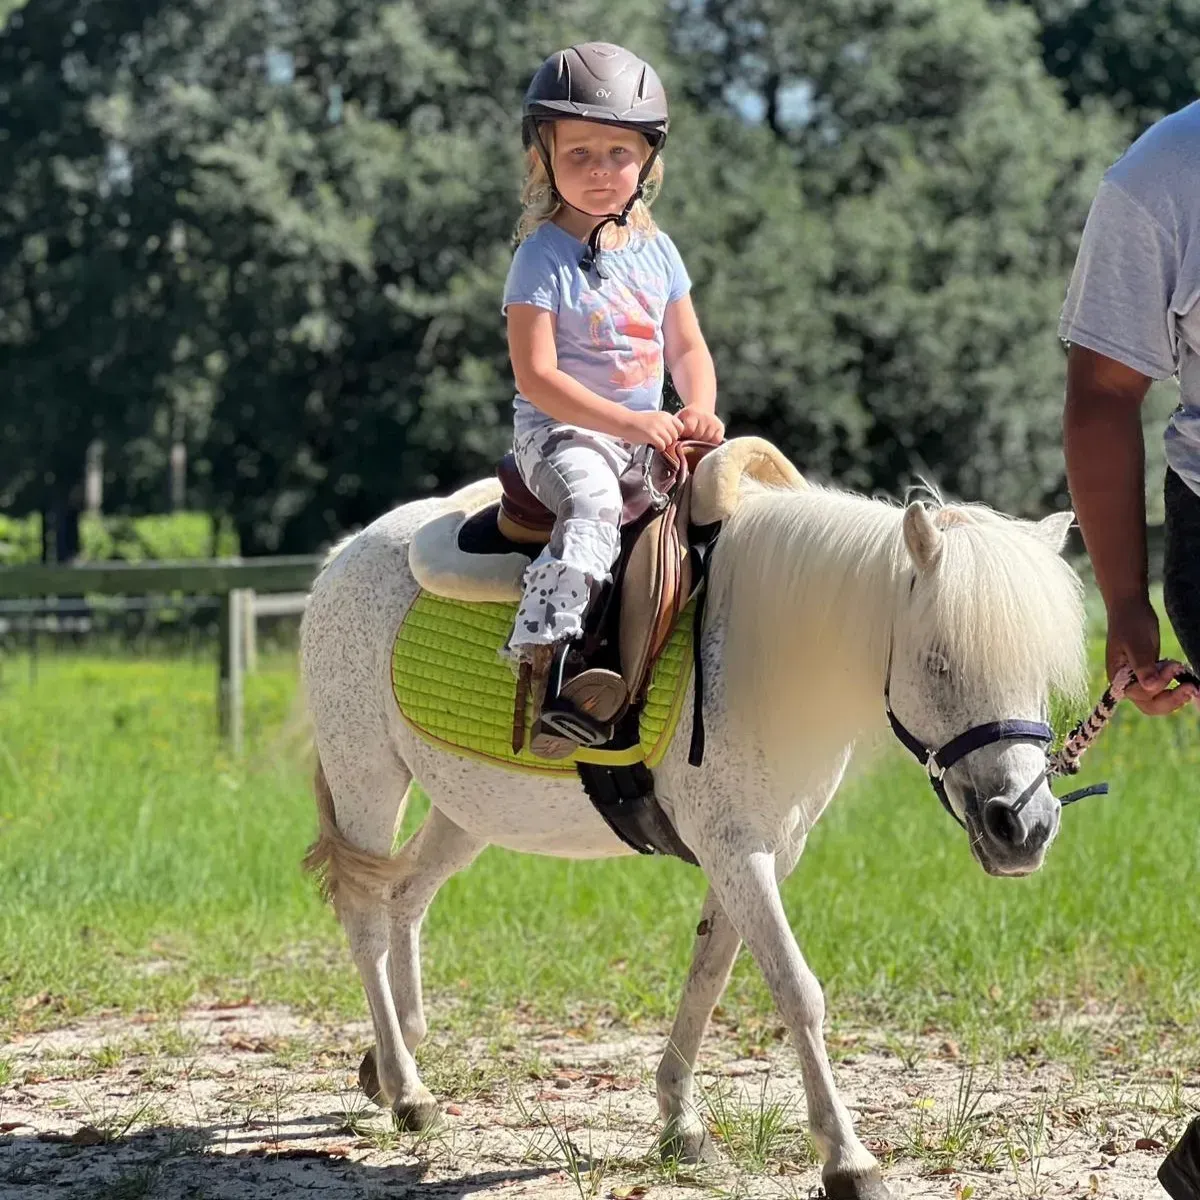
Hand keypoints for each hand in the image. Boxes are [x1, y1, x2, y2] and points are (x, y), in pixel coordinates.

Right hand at [626, 409, 683, 450]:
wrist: (626, 422)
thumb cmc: (639, 422)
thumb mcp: (656, 418)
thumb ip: (666, 424)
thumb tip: (674, 435)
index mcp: (666, 415)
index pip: (681, 427)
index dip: (676, 434)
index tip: (669, 436)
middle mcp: (664, 420)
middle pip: (675, 436)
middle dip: (669, 441)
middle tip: (661, 441)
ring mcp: (658, 428)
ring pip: (669, 442)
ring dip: (663, 445)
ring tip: (655, 442)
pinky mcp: (652, 435)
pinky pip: (662, 446)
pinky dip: (659, 448)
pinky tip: (653, 445)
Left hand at [678, 406, 724, 443]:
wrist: (700, 409)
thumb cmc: (686, 420)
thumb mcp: (678, 421)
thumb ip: (676, 430)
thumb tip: (673, 445)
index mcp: (691, 414)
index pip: (690, 429)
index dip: (686, 435)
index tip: (684, 435)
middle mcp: (704, 416)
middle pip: (698, 435)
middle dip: (693, 439)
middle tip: (691, 437)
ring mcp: (713, 421)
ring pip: (707, 439)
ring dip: (702, 442)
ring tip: (698, 437)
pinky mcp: (720, 427)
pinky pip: (716, 440)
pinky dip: (711, 442)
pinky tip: (706, 438)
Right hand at [1106, 596, 1196, 714]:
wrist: (1130, 608)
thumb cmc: (1131, 623)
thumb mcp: (1138, 644)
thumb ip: (1143, 666)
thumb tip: (1150, 688)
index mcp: (1118, 677)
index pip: (1140, 694)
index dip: (1159, 685)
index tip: (1173, 666)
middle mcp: (1126, 683)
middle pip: (1149, 706)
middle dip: (1171, 701)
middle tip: (1191, 688)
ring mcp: (1138, 680)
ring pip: (1157, 701)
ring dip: (1175, 695)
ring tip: (1189, 681)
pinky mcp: (1149, 674)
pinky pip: (1162, 690)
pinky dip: (1175, 688)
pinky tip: (1184, 677)